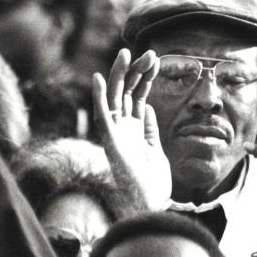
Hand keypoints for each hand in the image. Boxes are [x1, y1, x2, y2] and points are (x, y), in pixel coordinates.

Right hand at [93, 48, 170, 212]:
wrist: (151, 205)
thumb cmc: (152, 181)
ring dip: (119, 75)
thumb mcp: (154, 148)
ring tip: (125, 53)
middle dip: (136, 71)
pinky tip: (100, 79)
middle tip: (147, 52)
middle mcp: (122, 128)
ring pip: (115, 98)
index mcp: (133, 128)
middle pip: (127, 92)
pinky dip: (100, 97)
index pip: (137, 95)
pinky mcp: (111, 142)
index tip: (156, 60)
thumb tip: (147, 107)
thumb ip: (148, 128)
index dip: (145, 77)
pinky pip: (103, 116)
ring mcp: (116, 134)